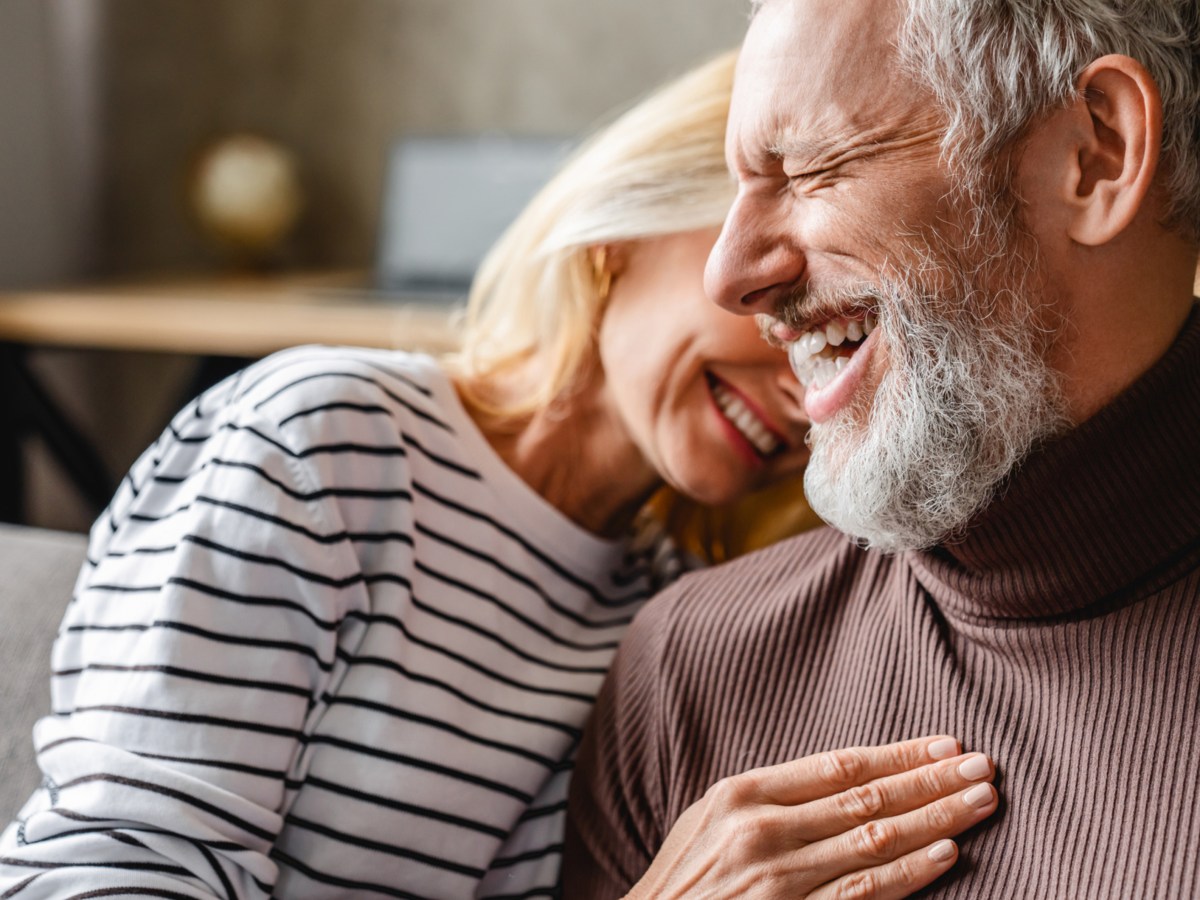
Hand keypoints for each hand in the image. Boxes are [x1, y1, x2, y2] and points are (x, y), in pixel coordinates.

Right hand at [624, 736, 996, 899]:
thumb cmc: (684, 878)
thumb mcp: (709, 820)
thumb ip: (769, 798)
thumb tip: (844, 778)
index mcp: (742, 793)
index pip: (840, 765)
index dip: (899, 755)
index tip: (946, 744)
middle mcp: (761, 830)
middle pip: (866, 798)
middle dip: (932, 780)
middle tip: (984, 765)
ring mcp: (778, 879)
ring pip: (875, 841)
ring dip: (936, 819)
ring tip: (981, 800)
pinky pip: (863, 893)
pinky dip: (910, 872)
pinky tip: (948, 854)